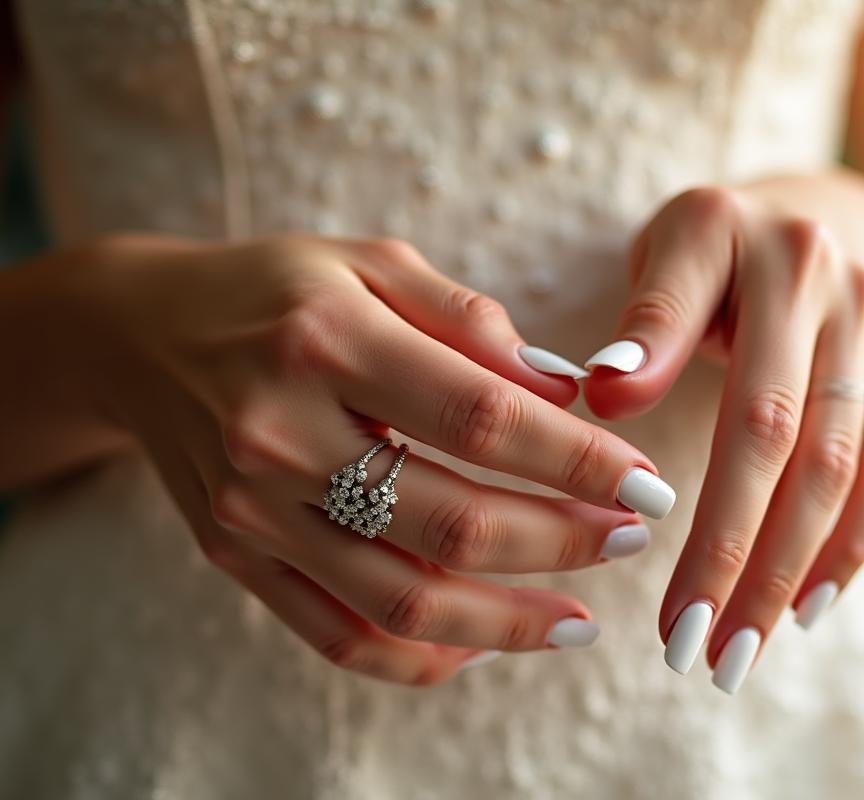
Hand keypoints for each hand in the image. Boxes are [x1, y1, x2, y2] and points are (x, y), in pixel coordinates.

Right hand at [68, 233, 675, 684]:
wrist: (138, 335)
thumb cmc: (279, 288)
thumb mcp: (373, 262)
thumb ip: (473, 320)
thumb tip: (568, 393)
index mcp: (327, 341)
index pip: (481, 421)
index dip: (578, 461)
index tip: (648, 482)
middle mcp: (282, 434)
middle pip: (451, 522)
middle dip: (563, 540)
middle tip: (633, 535)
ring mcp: (255, 510)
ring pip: (403, 600)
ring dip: (510, 622)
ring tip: (582, 622)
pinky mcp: (238, 558)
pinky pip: (341, 636)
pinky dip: (424, 657)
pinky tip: (489, 643)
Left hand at [582, 187, 863, 691]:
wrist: (841, 215)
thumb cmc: (723, 244)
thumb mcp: (671, 245)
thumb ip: (646, 317)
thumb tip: (600, 394)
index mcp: (733, 231)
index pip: (687, 326)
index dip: (658, 415)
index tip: (621, 515)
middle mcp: (819, 276)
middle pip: (776, 430)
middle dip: (729, 549)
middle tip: (682, 644)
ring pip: (836, 465)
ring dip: (784, 568)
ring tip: (734, 653)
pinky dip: (849, 545)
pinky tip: (804, 608)